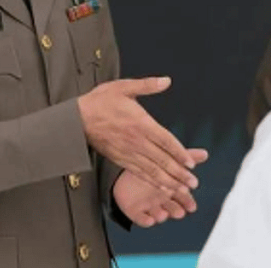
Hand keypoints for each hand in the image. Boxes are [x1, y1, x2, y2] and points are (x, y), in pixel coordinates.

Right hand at [78, 77, 207, 194]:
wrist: (77, 119)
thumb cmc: (101, 101)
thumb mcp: (124, 87)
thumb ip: (147, 85)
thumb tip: (166, 80)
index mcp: (140, 123)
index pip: (165, 140)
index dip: (179, 152)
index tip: (192, 162)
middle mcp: (136, 141)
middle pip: (161, 160)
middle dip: (179, 172)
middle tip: (193, 183)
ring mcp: (128, 153)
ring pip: (152, 170)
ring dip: (169, 181)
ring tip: (183, 189)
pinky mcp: (121, 160)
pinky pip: (139, 173)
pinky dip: (152, 182)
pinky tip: (163, 188)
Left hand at [113, 149, 208, 227]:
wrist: (126, 172)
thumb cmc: (152, 167)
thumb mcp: (169, 160)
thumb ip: (185, 158)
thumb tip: (205, 153)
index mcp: (172, 189)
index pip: (183, 197)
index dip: (187, 202)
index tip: (192, 206)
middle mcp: (163, 200)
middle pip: (172, 207)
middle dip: (176, 210)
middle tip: (180, 213)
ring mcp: (149, 206)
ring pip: (157, 213)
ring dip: (161, 216)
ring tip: (164, 215)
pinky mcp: (135, 210)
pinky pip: (140, 217)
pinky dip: (145, 220)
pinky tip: (149, 220)